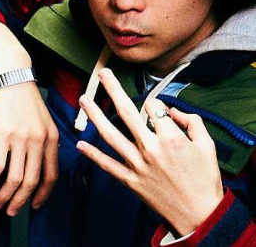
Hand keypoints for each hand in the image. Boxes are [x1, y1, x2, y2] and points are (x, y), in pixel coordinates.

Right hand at [0, 81, 58, 214]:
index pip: (51, 176)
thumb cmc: (22, 96)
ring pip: (15, 178)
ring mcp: (21, 139)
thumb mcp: (42, 118)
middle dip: (20, 201)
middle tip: (10, 212)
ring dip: (5, 196)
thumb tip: (38, 162)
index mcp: (52, 139)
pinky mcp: (2, 135)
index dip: (42, 194)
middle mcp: (39, 141)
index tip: (34, 205)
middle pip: (31, 181)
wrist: (10, 74)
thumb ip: (43, 140)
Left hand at [77, 68, 223, 236]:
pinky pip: (107, 165)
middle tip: (103, 73)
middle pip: (126, 112)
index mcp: (171, 139)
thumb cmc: (205, 180)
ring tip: (83, 99)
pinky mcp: (130, 180)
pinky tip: (80, 143)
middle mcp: (151, 149)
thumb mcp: (208, 146)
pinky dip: (92, 154)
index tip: (157, 109)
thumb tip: (172, 111)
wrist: (201, 214)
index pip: (153, 107)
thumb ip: (192, 122)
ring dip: (94, 115)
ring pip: (110, 135)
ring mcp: (137, 164)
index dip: (155, 104)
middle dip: (113, 89)